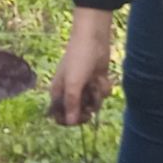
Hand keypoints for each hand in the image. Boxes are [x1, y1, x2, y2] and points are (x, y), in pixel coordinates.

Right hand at [49, 10, 114, 125]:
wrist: (94, 40)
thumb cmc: (78, 59)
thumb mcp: (73, 83)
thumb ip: (72, 104)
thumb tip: (70, 123)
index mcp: (59, 92)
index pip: (60, 115)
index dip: (70, 120)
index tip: (80, 118)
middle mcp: (70, 91)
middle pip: (78, 113)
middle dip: (87, 109)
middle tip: (90, 105)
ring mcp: (84, 87)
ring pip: (93, 105)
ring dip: (97, 96)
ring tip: (95, 83)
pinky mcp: (96, 83)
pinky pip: (102, 95)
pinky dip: (104, 87)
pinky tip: (102, 77)